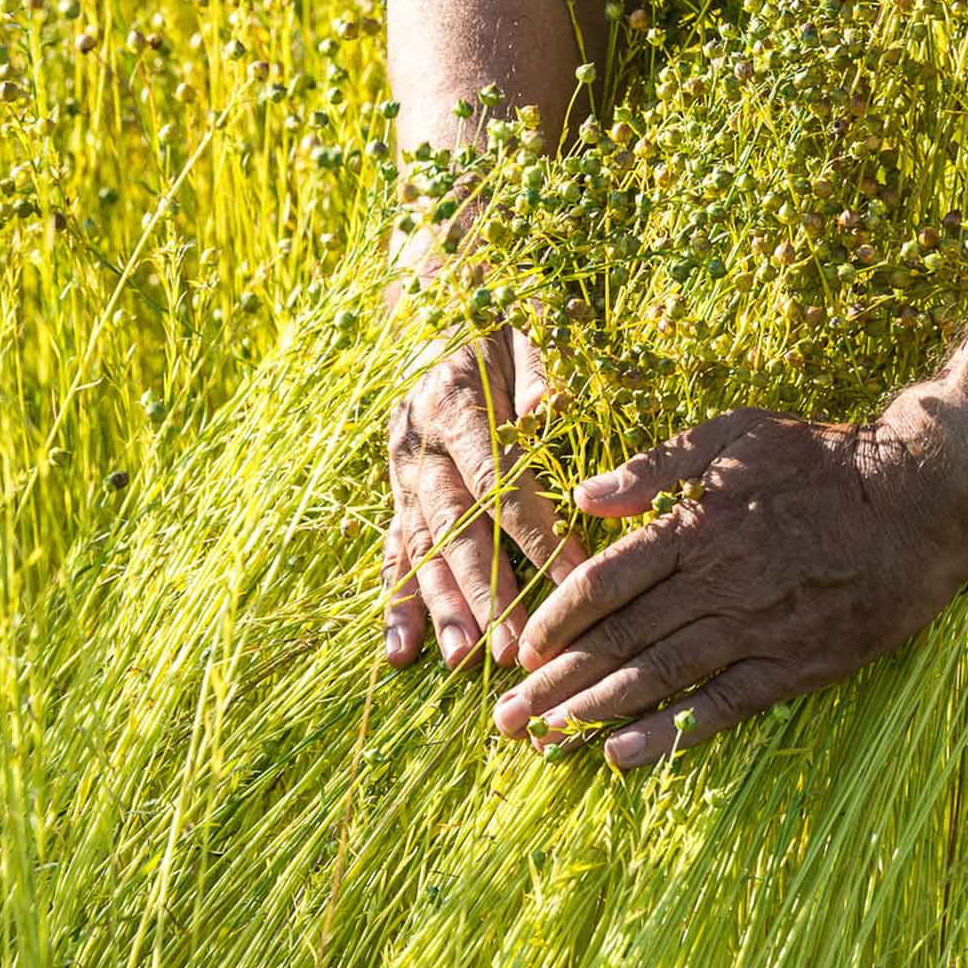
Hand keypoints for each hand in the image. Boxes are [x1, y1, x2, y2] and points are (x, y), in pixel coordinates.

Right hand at [383, 324, 586, 669]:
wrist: (452, 309)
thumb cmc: (512, 326)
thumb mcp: (534, 328)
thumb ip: (541, 369)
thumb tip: (545, 412)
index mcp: (453, 397)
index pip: (496, 475)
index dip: (533, 528)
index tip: (574, 575)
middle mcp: (417, 439)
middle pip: (452, 523)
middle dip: (484, 587)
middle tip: (511, 645)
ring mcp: (402, 471)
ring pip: (420, 546)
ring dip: (441, 604)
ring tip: (462, 659)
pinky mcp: (398, 493)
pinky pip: (393, 551)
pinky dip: (396, 602)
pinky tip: (401, 651)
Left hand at [492, 391, 967, 767]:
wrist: (922, 499)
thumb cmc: (820, 458)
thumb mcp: (734, 432)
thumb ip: (655, 465)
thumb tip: (584, 495)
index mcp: (696, 524)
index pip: (605, 580)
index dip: (557, 618)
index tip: (520, 646)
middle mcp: (718, 581)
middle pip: (620, 638)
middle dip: (555, 681)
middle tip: (506, 718)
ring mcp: (757, 628)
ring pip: (660, 676)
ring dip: (595, 712)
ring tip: (545, 739)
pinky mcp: (796, 665)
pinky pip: (723, 706)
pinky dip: (672, 732)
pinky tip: (624, 755)